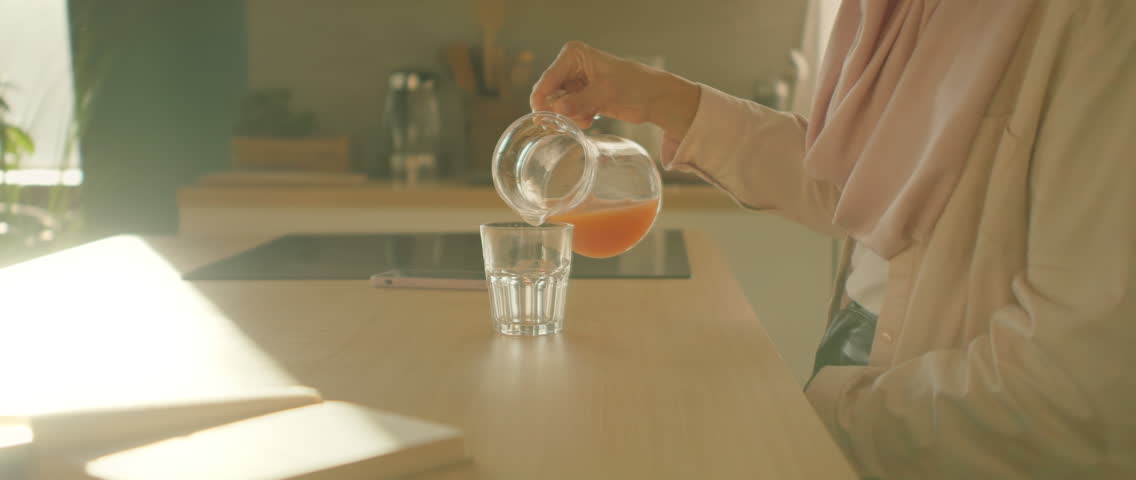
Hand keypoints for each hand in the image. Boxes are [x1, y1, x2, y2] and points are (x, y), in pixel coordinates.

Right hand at [529, 42, 699, 136]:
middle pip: (549, 92)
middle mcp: (570, 66)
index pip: (548, 79)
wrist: (653, 97)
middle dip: (558, 109)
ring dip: (569, 115)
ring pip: (557, 104)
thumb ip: (579, 101)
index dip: (542, 99)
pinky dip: (576, 117)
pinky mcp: (581, 95)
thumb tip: (556, 109)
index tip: (542, 118)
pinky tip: (590, 118)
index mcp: (573, 55)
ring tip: (588, 117)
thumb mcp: (605, 93)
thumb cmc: (634, 86)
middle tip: (571, 120)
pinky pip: (568, 110)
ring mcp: (575, 81)